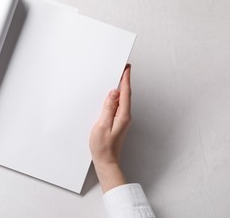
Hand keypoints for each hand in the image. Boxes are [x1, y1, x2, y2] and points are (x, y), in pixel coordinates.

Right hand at [90, 64, 131, 192]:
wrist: (106, 162)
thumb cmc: (103, 147)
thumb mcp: (102, 125)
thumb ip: (108, 108)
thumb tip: (114, 92)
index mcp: (123, 115)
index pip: (125, 93)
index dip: (126, 79)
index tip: (126, 67)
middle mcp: (125, 116)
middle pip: (125, 94)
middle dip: (124, 80)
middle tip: (122, 68)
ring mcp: (122, 120)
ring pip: (122, 100)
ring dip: (120, 89)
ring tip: (116, 78)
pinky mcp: (118, 123)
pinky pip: (118, 106)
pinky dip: (116, 98)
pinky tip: (111, 96)